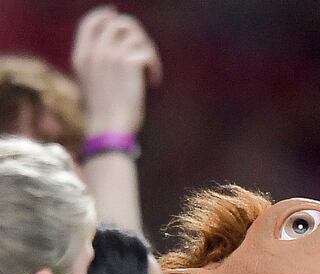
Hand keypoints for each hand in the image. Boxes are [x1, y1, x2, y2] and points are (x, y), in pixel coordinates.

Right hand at [72, 7, 162, 135]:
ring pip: (135, 34)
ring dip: (147, 51)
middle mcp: (94, 52)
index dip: (105, 15)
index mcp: (81, 57)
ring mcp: (110, 55)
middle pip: (117, 23)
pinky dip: (155, 66)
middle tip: (144, 53)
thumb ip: (98, 64)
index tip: (117, 16)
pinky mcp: (128, 63)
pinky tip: (153, 82)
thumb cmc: (105, 114)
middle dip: (136, 34)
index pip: (90, 23)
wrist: (109, 129)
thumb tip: (117, 49)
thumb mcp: (93, 84)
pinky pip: (147, 52)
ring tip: (149, 71)